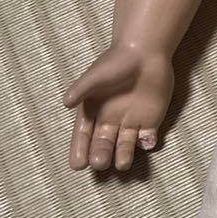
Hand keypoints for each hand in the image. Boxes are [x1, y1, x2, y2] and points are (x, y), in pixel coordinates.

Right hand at [63, 43, 173, 170]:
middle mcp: (110, 121)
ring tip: (122, 164)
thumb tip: (66, 103)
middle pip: (103, 143)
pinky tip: (146, 142)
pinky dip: (147, 142)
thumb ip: (82, 88)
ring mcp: (131, 122)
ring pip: (125, 145)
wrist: (146, 52)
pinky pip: (148, 137)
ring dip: (123, 154)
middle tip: (99, 164)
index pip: (83, 135)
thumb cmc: (116, 61)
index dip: (79, 149)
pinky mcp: (151, 121)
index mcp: (93, 112)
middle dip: (100, 154)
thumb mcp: (95, 74)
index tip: (77, 165)